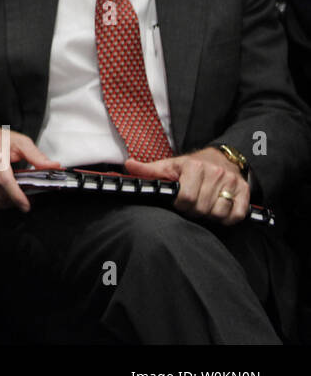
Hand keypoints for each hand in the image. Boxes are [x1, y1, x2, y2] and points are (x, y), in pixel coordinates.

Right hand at [0, 119, 61, 211]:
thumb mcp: (18, 141)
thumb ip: (36, 156)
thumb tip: (54, 166)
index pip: (4, 180)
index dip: (16, 196)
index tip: (26, 205)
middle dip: (13, 201)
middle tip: (24, 200)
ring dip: (4, 204)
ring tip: (13, 199)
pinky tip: (1, 199)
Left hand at [125, 149, 249, 225]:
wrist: (219, 158)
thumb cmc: (190, 166)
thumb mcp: (169, 166)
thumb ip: (149, 170)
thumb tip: (129, 165)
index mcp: (194, 166)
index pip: (185, 198)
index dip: (179, 205)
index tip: (178, 202)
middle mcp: (215, 172)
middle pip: (202, 208)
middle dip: (193, 211)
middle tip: (191, 206)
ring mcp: (232, 182)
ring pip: (219, 213)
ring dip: (210, 215)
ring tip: (204, 206)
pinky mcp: (245, 191)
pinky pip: (237, 215)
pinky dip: (227, 218)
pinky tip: (218, 210)